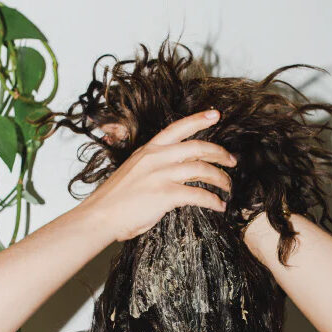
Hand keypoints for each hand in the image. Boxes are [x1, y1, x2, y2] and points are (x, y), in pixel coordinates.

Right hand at [80, 109, 236, 241]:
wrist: (98, 216)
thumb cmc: (114, 200)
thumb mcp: (133, 171)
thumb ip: (154, 168)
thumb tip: (174, 173)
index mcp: (148, 150)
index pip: (177, 128)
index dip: (198, 120)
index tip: (216, 115)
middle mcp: (156, 158)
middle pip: (198, 148)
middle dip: (220, 153)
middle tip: (232, 161)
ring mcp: (161, 175)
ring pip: (203, 170)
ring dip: (221, 178)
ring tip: (228, 187)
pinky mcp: (166, 194)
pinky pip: (199, 195)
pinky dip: (213, 200)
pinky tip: (219, 206)